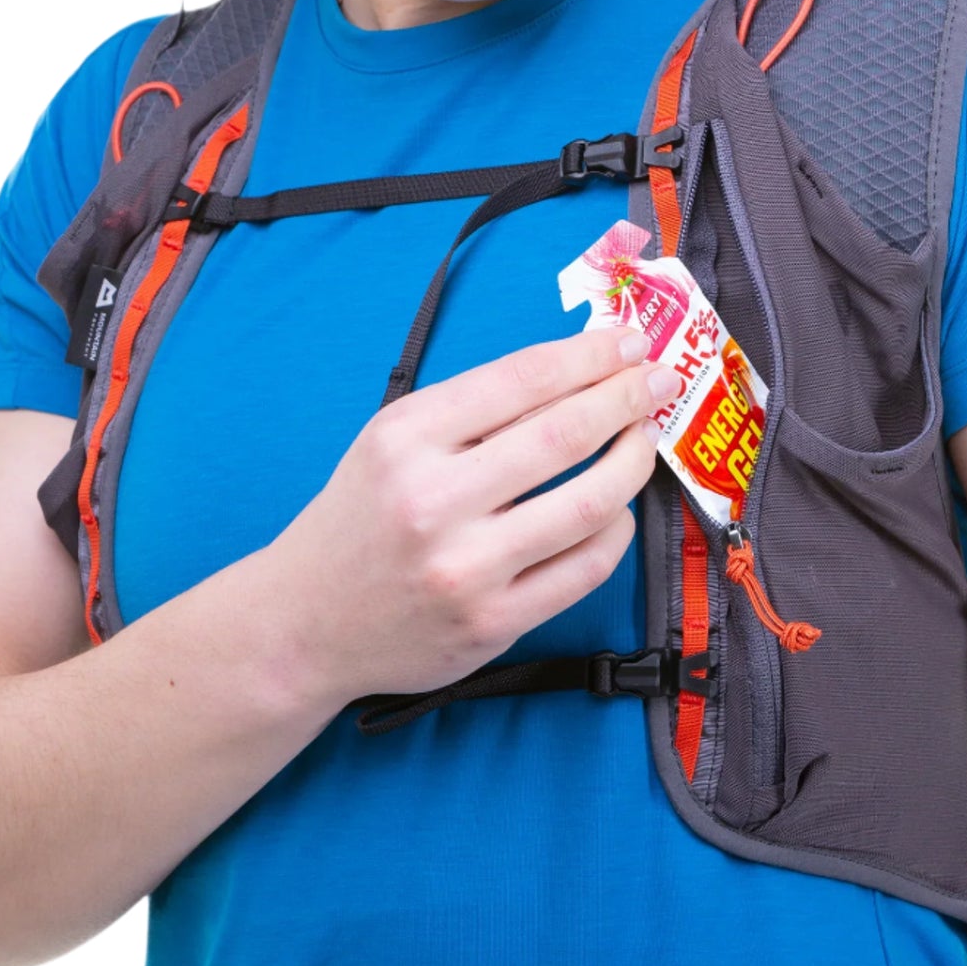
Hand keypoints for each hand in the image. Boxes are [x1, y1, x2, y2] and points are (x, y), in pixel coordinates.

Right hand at [269, 328, 677, 703]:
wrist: (307, 623)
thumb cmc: (362, 518)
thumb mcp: (390, 441)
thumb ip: (472, 409)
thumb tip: (577, 370)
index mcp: (405, 439)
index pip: (522, 380)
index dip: (589, 355)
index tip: (628, 342)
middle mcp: (433, 501)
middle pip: (564, 434)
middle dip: (627, 397)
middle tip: (660, 378)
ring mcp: (465, 568)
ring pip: (589, 503)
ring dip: (634, 460)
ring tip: (646, 438)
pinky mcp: (493, 623)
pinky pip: (586, 568)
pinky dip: (616, 529)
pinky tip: (617, 508)